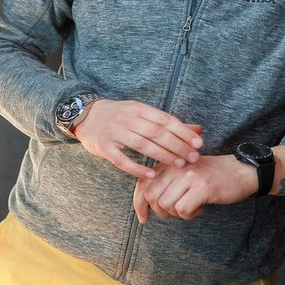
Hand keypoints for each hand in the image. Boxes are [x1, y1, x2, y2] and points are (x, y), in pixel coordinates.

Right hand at [74, 99, 202, 178]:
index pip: (164, 119)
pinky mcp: (103, 147)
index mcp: (138, 109)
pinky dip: (137, 168)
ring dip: (162, 155)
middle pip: (156, 132)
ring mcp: (114, 132)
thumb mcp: (141, 113)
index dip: (182, 132)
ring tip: (179, 165)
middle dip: (177, 146)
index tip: (198, 144)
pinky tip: (151, 175)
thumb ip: (168, 123)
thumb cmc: (119, 116)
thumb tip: (199, 130)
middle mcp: (126, 118)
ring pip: (142, 144)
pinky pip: (122, 160)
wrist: (85, 115)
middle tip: (193, 158)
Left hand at [132, 155, 257, 222]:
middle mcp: (175, 166)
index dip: (139, 204)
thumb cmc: (210, 176)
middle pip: (151, 196)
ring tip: (191, 208)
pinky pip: (183, 209)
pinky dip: (189, 215)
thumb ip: (165, 183)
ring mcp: (188, 176)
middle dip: (160, 212)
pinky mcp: (202, 187)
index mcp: (168, 163)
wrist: (241, 170)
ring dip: (177, 214)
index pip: (142, 184)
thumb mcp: (183, 173)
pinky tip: (200, 208)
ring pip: (166, 205)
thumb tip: (145, 204)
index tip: (143, 218)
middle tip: (176, 212)